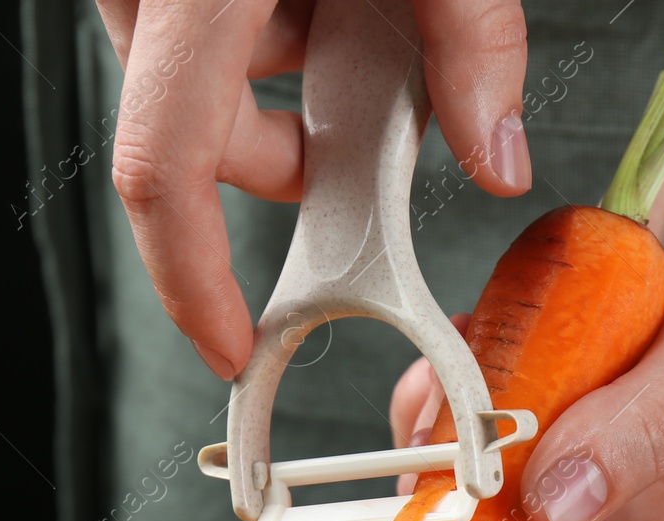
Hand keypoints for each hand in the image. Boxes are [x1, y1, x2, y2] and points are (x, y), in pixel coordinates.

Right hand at [100, 0, 532, 377]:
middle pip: (192, 139)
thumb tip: (498, 161)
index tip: (231, 346)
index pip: (164, 170)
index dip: (192, 279)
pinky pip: (202, 37)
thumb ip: (473, 40)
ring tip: (359, 26)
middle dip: (284, 163)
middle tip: (362, 137)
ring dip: (284, 90)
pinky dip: (268, 39)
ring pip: (200, 89)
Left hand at [391, 121, 663, 520]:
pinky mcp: (549, 387)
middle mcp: (632, 497)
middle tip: (399, 484)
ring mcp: (583, 440)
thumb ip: (645, 428)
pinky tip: (466, 335)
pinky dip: (449, 386)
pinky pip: (470, 415)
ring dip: (442, 448)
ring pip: (479, 491)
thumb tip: (554, 510)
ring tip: (445, 386)